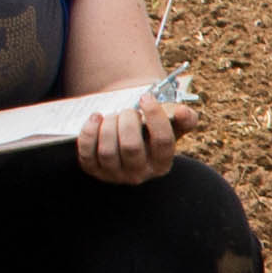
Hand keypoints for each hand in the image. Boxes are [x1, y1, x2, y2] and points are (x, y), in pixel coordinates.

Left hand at [77, 83, 198, 185]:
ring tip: (112, 115)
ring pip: (108, 151)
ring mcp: (115, 175)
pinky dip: (89, 131)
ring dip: (108, 125)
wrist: (127, 136)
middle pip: (131, 146)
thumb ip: (184, 118)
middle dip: (127, 120)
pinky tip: (96, 118)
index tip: (146, 98)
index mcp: (162, 163)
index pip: (163, 141)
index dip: (155, 116)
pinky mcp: (94, 171)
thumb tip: (183, 111)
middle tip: (127, 110)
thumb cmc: (150, 128)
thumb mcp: (170, 126)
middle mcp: (140, 174)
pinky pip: (87, 152)